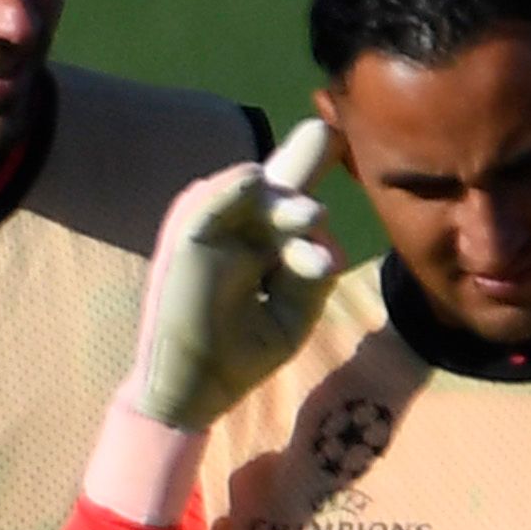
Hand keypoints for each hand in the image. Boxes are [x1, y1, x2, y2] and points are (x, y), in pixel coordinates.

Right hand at [128, 121, 342, 427]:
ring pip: (256, 190)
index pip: (296, 184)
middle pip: (282, 178)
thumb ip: (314, 264)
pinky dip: (233, 187)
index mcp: (266, 236)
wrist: (195, 391)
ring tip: (306, 221)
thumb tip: (317, 217)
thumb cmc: (243, 354)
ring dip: (284, 201)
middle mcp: (240, 224)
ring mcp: (212, 228)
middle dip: (308, 176)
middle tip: (320, 219)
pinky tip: (253, 180)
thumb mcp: (296, 310)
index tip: (343, 138)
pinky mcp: (187, 239)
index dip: (319, 156)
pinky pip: (212, 200)